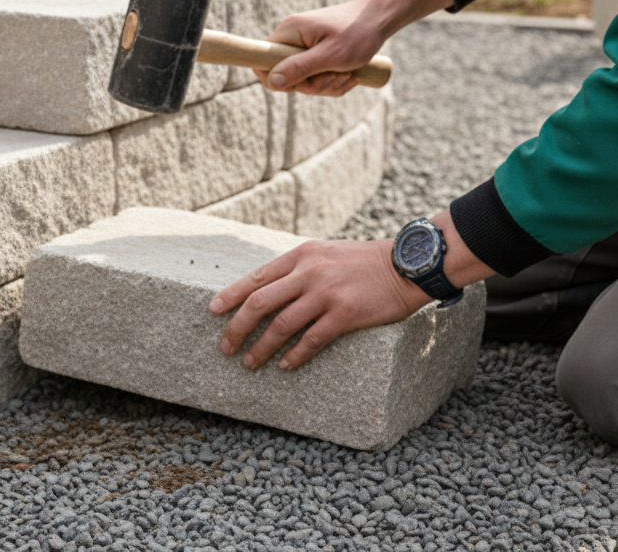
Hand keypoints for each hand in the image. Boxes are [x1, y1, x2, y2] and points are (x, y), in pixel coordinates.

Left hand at [209, 238, 432, 369]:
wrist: (404, 264)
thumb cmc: (362, 261)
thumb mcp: (323, 253)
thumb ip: (297, 268)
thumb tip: (267, 288)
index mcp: (300, 256)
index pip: (255, 277)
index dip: (230, 295)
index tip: (213, 311)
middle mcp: (308, 273)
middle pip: (260, 303)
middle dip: (238, 327)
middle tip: (226, 347)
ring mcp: (326, 293)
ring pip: (281, 325)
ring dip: (261, 347)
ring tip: (249, 362)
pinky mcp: (345, 314)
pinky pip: (312, 340)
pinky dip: (294, 355)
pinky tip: (284, 365)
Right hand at [258, 0, 455, 95]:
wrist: (382, 18)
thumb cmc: (359, 33)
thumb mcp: (331, 56)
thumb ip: (300, 68)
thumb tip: (272, 81)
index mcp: (289, 32)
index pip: (262, 60)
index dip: (276, 79)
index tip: (301, 83)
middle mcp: (293, 38)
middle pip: (286, 76)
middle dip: (313, 84)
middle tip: (337, 76)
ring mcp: (304, 46)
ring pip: (303, 80)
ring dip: (327, 84)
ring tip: (349, 75)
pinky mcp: (316, 52)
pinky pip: (316, 77)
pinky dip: (332, 81)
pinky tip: (350, 76)